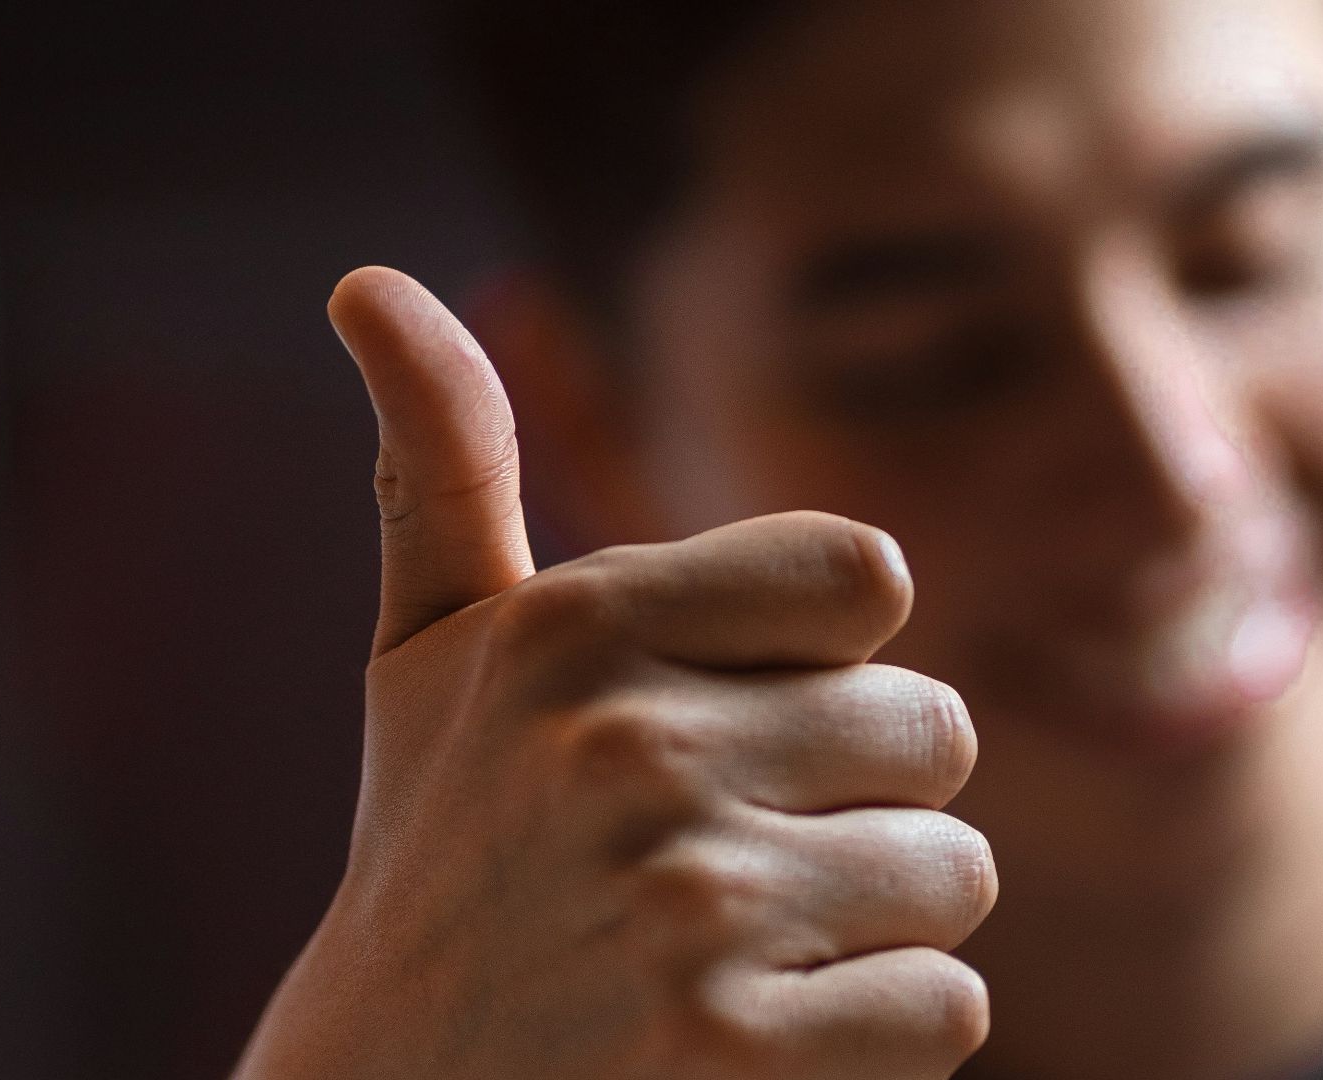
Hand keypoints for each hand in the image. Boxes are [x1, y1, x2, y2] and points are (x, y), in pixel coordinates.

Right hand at [234, 267, 995, 1079]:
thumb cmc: (442, 847)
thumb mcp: (426, 651)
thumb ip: (441, 461)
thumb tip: (367, 279)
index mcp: (576, 622)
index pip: (871, 581)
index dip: (824, 663)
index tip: (735, 717)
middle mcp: (628, 745)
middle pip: (936, 731)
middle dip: (863, 799)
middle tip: (735, 854)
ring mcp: (682, 905)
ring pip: (955, 873)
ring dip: (876, 921)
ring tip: (743, 947)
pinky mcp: (730, 1054)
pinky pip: (948, 1010)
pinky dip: (883, 1035)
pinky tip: (766, 1035)